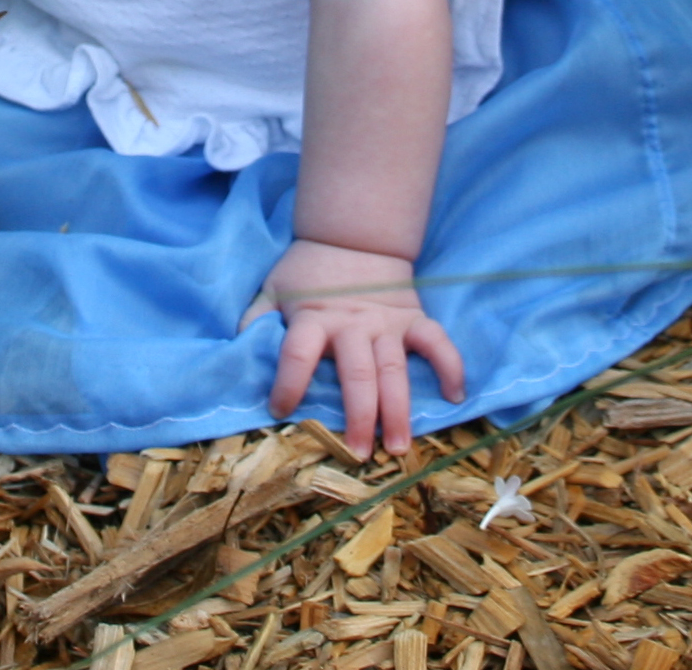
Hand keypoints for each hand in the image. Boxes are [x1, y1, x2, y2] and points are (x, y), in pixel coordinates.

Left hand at [243, 237, 465, 458]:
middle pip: (356, 373)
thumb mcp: (273, 289)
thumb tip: (235, 347)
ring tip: (399, 447)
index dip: (288, 383)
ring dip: (398, 409)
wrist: (352, 238)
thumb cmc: (307, 273)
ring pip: (394, 369)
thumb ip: (256, 318)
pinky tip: (456, 396)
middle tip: (359, 454)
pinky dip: (449, 365)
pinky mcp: (413, 318)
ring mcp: (386, 323)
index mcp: (313, 317)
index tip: (280, 410)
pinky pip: (436, 342)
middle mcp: (351, 324)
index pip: (298, 353)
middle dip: (358, 415)